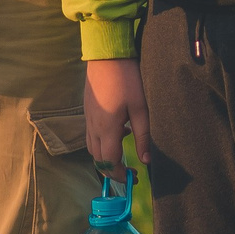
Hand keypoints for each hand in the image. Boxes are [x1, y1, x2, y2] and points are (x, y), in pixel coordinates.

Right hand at [85, 57, 151, 174]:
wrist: (107, 56)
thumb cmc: (127, 79)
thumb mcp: (141, 109)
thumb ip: (144, 136)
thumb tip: (147, 160)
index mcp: (107, 129)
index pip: (109, 162)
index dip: (119, 174)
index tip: (132, 178)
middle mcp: (94, 127)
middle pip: (98, 159)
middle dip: (112, 170)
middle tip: (129, 172)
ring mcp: (88, 119)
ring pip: (92, 148)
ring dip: (105, 157)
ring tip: (124, 153)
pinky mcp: (88, 111)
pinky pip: (91, 135)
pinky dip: (102, 142)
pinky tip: (120, 131)